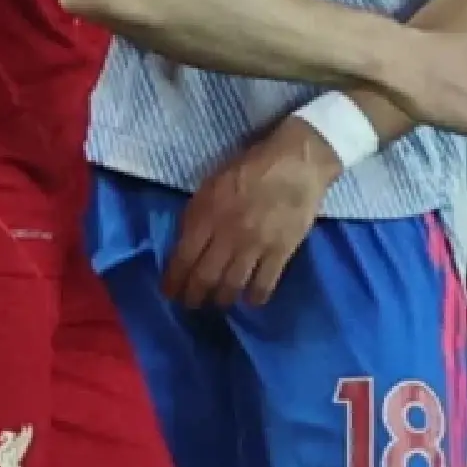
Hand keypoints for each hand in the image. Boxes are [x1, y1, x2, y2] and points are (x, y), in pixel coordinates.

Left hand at [165, 118, 339, 307]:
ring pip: (232, 285)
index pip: (183, 257)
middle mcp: (228, 234)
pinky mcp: (281, 251)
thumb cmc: (250, 168)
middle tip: (191, 303)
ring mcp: (256, 245)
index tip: (169, 293)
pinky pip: (264, 284)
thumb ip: (197, 215)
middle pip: (205, 277)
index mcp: (207, 214)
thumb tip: (185, 244)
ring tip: (218, 302)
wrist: (297, 162)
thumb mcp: (211, 184)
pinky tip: (250, 300)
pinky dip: (254, 297)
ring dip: (221, 299)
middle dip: (194, 296)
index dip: (174, 280)